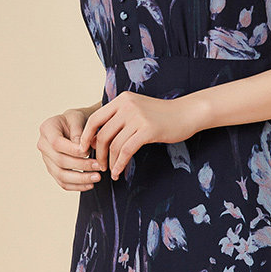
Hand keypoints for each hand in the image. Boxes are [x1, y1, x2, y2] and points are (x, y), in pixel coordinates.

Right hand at [36, 107, 105, 192]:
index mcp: (47, 129)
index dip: (72, 150)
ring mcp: (47, 160)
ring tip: (97, 177)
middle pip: (60, 160)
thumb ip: (79, 132)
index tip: (88, 151)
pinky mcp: (53, 170)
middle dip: (81, 165)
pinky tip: (90, 185)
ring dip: (80, 179)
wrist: (72, 125)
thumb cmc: (75, 120)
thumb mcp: (78, 118)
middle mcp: (43, 145)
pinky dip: (77, 186)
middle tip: (99, 166)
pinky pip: (63, 182)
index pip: (56, 143)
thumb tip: (82, 149)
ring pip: (61, 175)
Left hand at [78, 92, 199, 180]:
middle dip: (98, 153)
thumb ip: (118, 119)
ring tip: (111, 171)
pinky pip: (126, 151)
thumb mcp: (137, 109)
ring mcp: (137, 117)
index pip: (95, 119)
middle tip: (99, 165)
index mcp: (121, 99)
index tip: (83, 150)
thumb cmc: (161, 114)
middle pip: (102, 134)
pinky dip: (120, 164)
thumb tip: (95, 138)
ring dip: (110, 162)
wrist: (186, 113)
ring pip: (113, 144)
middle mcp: (127, 106)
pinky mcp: (147, 130)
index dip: (85, 136)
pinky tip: (119, 172)